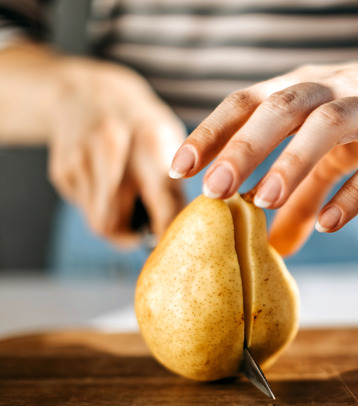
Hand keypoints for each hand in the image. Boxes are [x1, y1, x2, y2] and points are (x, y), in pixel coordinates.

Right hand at [47, 59, 185, 245]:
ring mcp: (81, 159)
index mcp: (151, 141)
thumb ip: (175, 185)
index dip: (168, 233)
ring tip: (129, 202)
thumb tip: (182, 234)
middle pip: (116, 222)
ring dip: (118, 224)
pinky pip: (86, 209)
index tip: (176, 248)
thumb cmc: (142, 126)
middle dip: (133, 236)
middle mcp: (112, 149)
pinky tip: (106, 184)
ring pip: (99, 222)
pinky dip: (100, 207)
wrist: (90, 94)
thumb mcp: (170, 141)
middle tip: (147, 232)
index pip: (163, 201)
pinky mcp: (63, 170)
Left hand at [170, 60, 357, 255]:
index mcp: (302, 87)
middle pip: (281, 108)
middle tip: (213, 190)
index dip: (212, 131)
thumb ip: (300, 197)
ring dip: (292, 161)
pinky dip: (354, 192)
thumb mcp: (328, 152)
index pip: (248, 100)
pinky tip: (329, 223)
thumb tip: (275, 248)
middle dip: (244, 146)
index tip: (179, 168)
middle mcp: (332, 90)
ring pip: (328, 126)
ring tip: (263, 202)